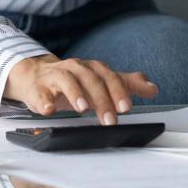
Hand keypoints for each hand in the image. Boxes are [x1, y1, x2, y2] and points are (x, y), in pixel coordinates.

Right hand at [3, 55, 158, 124]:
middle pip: (90, 79)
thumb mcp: (99, 81)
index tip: (126, 107)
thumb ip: (125, 84)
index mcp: (91, 68)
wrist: (34, 74)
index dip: (118, 90)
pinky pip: (39, 93)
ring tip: (83, 109)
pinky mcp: (37, 89)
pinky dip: (44, 101)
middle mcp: (74, 68)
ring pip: (66, 80)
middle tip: (111, 119)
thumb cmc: (72, 81)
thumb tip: (153, 88)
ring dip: (75, 93)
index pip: (107, 76)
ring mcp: (54, 77)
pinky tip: (49, 110)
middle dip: (101, 99)